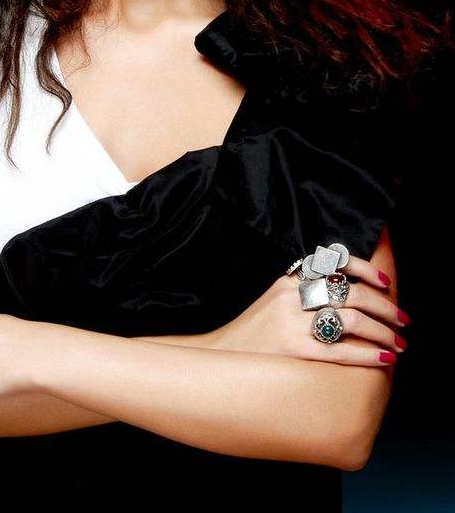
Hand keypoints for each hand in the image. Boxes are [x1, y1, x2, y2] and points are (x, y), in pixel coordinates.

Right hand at [204, 253, 406, 366]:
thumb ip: (301, 290)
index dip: (365, 269)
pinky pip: (341, 351)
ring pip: (351, 320)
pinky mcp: (294, 352)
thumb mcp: (272, 300)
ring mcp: (292, 325)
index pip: (334, 263)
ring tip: (397, 343)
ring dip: (382, 332)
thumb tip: (343, 289)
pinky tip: (383, 359)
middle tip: (402, 319)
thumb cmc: (252, 336)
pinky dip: (368, 354)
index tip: (385, 281)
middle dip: (384, 306)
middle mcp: (291, 298)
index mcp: (288, 282)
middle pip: (350, 293)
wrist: (220, 360)